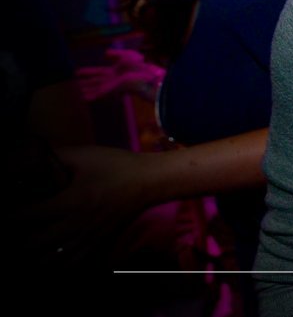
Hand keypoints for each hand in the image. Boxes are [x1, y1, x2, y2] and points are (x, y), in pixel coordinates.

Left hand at [12, 145, 153, 265]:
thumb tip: (24, 160)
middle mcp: (76, 225)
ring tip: (24, 243)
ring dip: (31, 254)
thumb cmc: (116, 166)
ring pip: (48, 261)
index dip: (6, 215)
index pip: (26, 215)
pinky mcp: (95, 246)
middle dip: (15, 238)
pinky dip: (52, 265)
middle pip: (31, 244)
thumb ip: (52, 157)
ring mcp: (86, 239)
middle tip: (10, 229)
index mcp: (71, 202)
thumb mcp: (84, 155)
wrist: (148, 181)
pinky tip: (45, 256)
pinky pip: (68, 266)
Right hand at [75, 49, 164, 101]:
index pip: (97, 72)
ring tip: (74, 94)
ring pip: (94, 89)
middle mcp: (111, 80)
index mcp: (114, 71)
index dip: (87, 72)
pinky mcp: (113, 90)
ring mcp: (112, 86)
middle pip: (94, 82)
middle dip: (84, 84)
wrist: (147, 75)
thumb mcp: (127, 55)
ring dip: (85, 91)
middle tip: (72, 86)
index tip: (76, 72)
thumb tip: (104, 53)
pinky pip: (99, 94)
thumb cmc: (140, 65)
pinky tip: (82, 98)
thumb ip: (116, 54)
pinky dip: (91, 96)